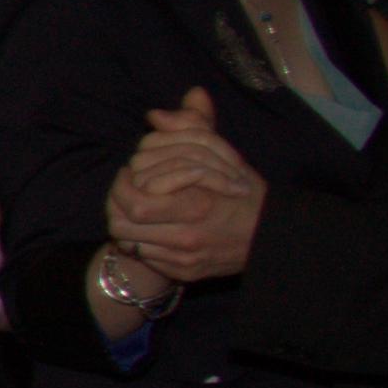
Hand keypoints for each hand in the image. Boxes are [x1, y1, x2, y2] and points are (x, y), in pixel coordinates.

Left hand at [110, 88, 264, 282]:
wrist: (272, 237)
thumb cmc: (245, 194)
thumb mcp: (225, 158)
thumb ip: (193, 131)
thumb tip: (156, 114)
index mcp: (196, 204)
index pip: (134, 200)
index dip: (122, 185)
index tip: (129, 173)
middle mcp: (187, 235)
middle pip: (123, 224)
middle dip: (115, 205)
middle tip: (124, 191)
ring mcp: (184, 258)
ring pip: (129, 242)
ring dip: (124, 224)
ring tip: (132, 209)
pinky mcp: (184, 273)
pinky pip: (146, 258)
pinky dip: (141, 242)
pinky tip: (151, 229)